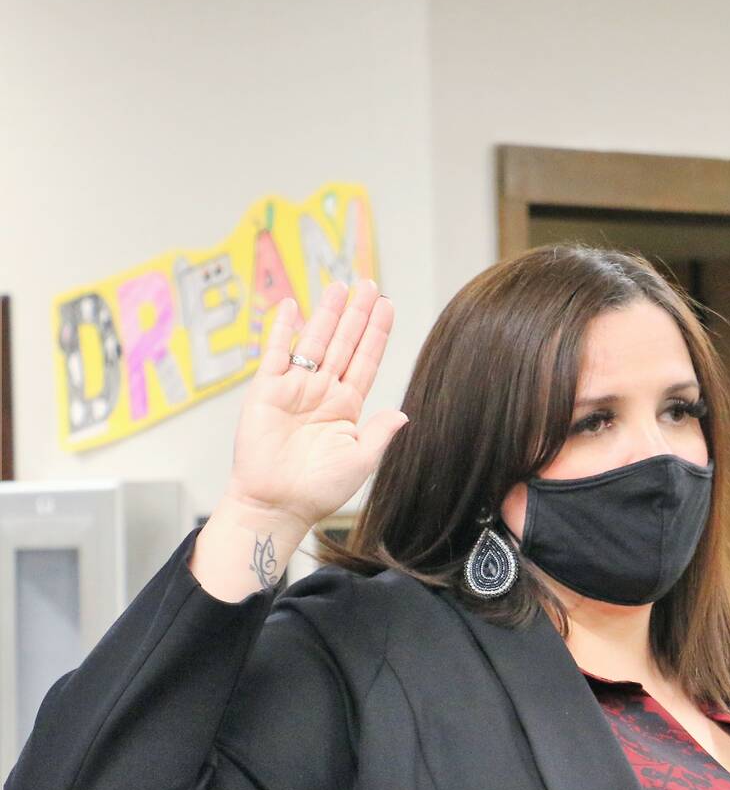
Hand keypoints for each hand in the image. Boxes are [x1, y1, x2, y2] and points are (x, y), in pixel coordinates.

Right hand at [224, 279, 403, 528]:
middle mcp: (322, 392)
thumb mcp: (360, 461)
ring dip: (327, 314)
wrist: (278, 504)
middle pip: (344, 343)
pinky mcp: (266, 391)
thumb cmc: (319, 490)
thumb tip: (404, 414)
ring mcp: (294, 389)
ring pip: (314, 342)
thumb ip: (380, 433)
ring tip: (340, 286)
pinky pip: (275, 354)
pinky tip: (291, 307)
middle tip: (369, 284)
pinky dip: (281, 330)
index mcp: (347, 406)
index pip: (366, 361)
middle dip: (356, 314)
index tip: (387, 306)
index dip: (376, 333)